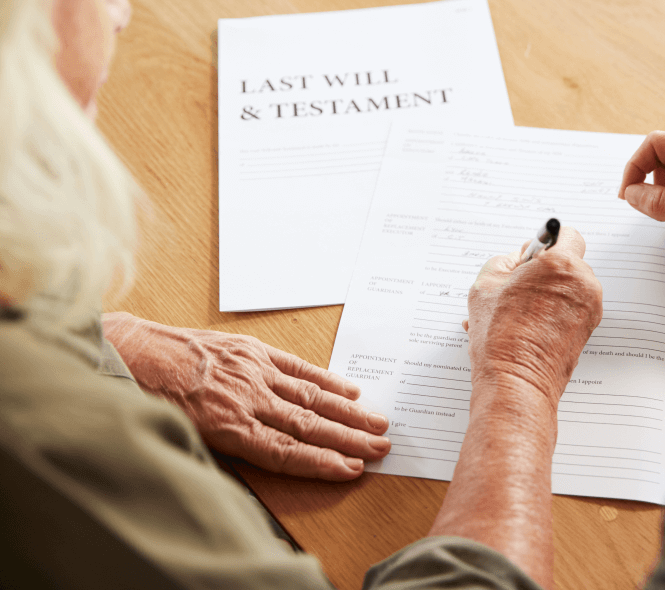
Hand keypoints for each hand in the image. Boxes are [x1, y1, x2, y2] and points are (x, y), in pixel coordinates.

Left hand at [102, 312, 389, 479]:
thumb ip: (226, 448)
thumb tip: (268, 459)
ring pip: (310, 397)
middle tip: (382, 448)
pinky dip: (326, 379)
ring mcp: (252, 372)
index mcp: (226, 426)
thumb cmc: (148, 398)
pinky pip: (296, 367)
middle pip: (308, 425)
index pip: (286, 451)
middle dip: (349, 439)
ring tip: (377, 423)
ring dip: (348, 412)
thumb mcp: (180, 435)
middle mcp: (246, 399)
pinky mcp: (251, 351)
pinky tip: (348, 390)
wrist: (127, 352)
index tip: (353, 469)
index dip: (323, 462)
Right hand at [463, 227, 602, 407]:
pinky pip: (572, 309)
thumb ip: (506, 260)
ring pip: (569, 288)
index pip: (567, 234)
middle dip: (545, 271)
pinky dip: (553, 312)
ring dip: (547, 293)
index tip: (532, 255)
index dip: (547, 242)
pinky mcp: (588, 330)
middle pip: (568, 263)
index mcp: (562, 265)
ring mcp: (590, 309)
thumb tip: (519, 259)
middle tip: (518, 287)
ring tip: (516, 312)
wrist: (516, 382)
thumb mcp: (486, 283)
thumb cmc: (501, 337)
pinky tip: (525, 326)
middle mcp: (583, 284)